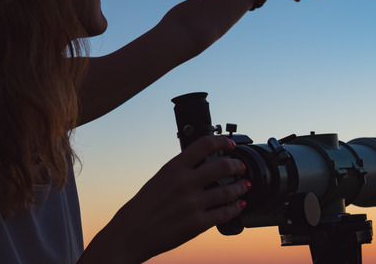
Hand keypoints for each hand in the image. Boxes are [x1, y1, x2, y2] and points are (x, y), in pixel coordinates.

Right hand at [81, 135, 247, 263]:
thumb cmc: (141, 208)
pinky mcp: (197, 224)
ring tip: (244, 186)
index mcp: (173, 169)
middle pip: (222, 166)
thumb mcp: (158, 180)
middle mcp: (184, 183)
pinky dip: (235, 208)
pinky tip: (238, 206)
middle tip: (241, 167)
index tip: (230, 144)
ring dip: (240, 187)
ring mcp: (192, 204)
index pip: (204, 145)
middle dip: (237, 166)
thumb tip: (200, 167)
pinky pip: (224, 213)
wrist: (131, 234)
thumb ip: (179, 172)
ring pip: (228, 191)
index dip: (222, 141)